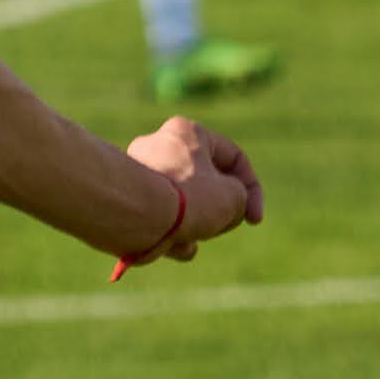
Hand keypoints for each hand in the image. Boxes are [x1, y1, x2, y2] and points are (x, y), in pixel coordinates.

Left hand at [123, 117, 262, 256]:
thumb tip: (225, 208)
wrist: (136, 216)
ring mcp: (138, 172)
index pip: (234, 158)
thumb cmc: (189, 199)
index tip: (254, 220)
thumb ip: (240, 198)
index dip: (252, 190)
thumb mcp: (234, 198)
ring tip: (191, 239)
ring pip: (183, 203)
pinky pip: (159, 215)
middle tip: (223, 226)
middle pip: (206, 182)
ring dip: (195, 226)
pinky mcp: (125, 197)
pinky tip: (173, 245)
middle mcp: (159, 145)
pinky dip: (170, 233)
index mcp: (187, 133)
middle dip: (218, 210)